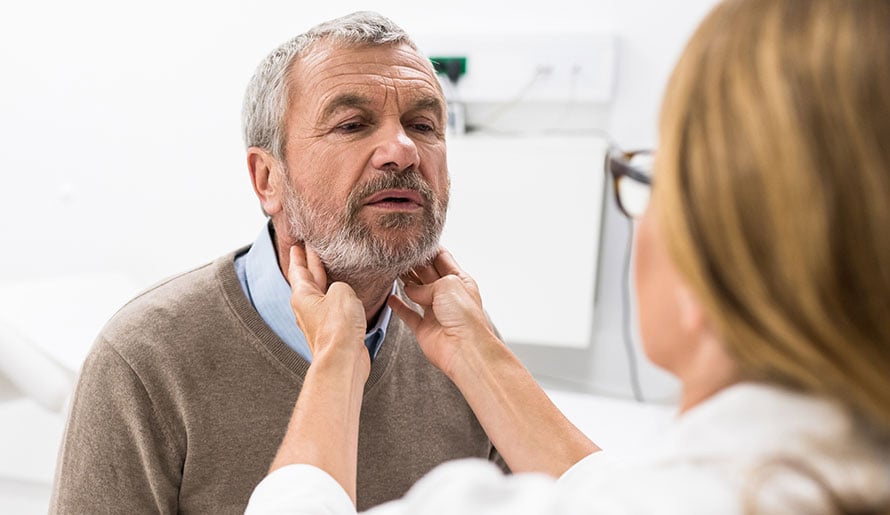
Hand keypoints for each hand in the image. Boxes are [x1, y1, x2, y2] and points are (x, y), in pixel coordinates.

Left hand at [287, 245, 368, 375]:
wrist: (343, 360)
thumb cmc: (339, 328)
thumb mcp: (341, 292)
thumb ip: (341, 284)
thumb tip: (342, 291)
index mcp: (302, 295)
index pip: (298, 269)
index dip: (299, 255)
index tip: (296, 244)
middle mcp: (307, 307)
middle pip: (308, 279)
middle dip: (311, 263)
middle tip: (313, 247)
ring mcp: (319, 320)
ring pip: (321, 293)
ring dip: (325, 278)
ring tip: (332, 266)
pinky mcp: (332, 330)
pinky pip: (332, 306)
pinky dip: (337, 295)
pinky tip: (346, 292)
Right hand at [388, 248, 500, 377]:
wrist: (464, 349)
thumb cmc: (464, 316)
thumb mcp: (447, 285)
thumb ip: (426, 283)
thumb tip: (411, 290)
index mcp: (459, 282)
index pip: (442, 259)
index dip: (429, 250)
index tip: (413, 241)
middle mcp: (448, 296)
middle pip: (427, 274)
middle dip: (414, 264)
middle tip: (397, 253)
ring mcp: (436, 313)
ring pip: (416, 293)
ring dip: (405, 282)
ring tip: (391, 270)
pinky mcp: (424, 329)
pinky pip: (409, 315)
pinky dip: (399, 307)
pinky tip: (391, 298)